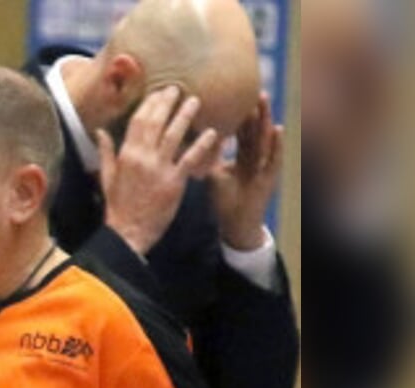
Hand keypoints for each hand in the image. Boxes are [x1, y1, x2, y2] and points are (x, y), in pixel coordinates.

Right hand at [98, 86, 222, 256]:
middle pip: (156, 123)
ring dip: (185, 116)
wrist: (128, 232)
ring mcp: (159, 168)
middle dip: (167, 103)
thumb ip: (106, 152)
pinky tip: (212, 133)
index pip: (138, 121)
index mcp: (126, 155)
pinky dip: (202, 145)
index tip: (158, 92)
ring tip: (195, 101)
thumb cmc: (117, 206)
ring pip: (174, 135)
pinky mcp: (174, 181)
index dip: (149, 105)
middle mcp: (142, 157)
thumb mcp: (106, 177)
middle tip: (178, 89)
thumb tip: (99, 132)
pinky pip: (190, 158)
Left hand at [208, 92, 283, 250]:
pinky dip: (277, 144)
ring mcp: (264, 165)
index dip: (237, 111)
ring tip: (263, 99)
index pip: (240, 128)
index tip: (231, 93)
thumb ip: (206, 155)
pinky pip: (274, 157)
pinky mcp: (270, 177)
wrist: (235, 224)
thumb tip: (186, 139)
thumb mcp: (212, 172)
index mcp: (242, 153)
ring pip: (265, 137)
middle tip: (252, 86)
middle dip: (254, 108)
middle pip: (254, 128)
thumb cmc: (225, 198)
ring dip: (265, 118)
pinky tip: (278, 129)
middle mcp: (255, 156)